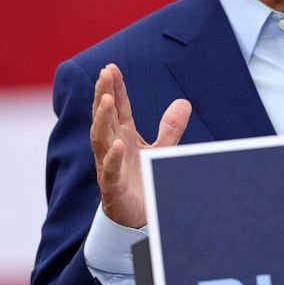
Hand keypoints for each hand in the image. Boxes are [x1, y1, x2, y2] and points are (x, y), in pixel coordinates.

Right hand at [90, 64, 191, 227]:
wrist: (138, 217)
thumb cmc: (144, 180)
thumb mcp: (161, 150)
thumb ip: (171, 127)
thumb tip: (184, 102)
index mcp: (122, 136)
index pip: (117, 107)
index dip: (114, 88)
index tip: (111, 68)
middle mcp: (112, 147)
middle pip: (104, 117)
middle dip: (103, 95)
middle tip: (104, 74)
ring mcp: (109, 166)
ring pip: (100, 139)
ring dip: (101, 119)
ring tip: (105, 99)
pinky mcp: (113, 187)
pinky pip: (109, 171)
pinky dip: (112, 158)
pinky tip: (118, 145)